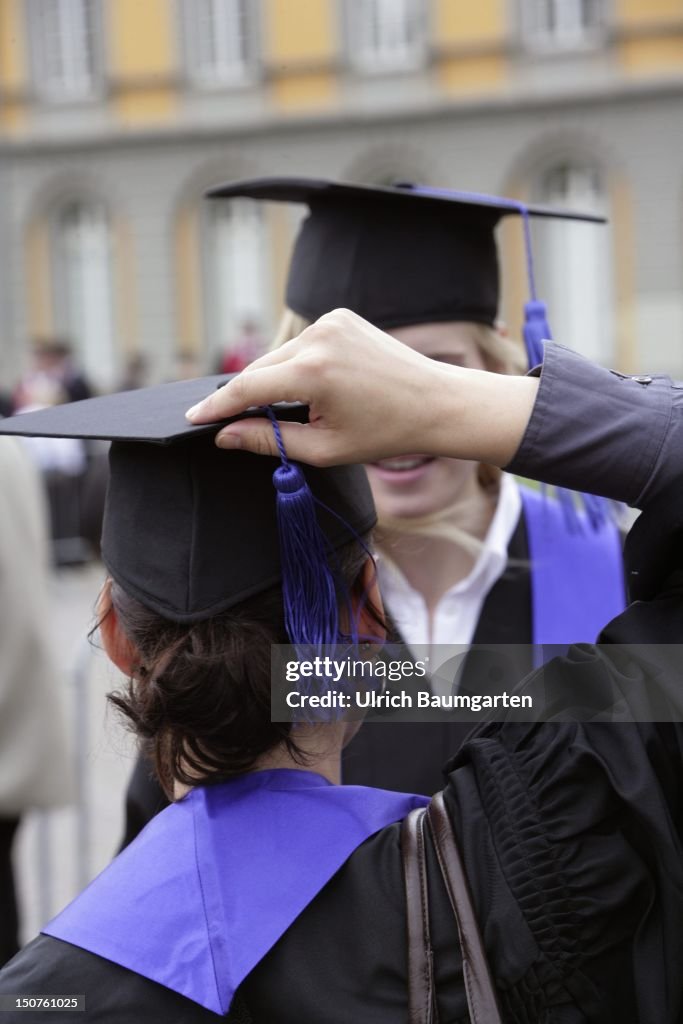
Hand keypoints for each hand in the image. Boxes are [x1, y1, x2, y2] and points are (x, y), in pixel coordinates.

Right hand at [186, 308, 536, 466]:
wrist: (437, 404)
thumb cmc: (386, 433)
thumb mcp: (325, 448)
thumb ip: (269, 441)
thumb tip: (225, 435)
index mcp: (314, 371)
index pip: (247, 388)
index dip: (217, 407)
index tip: (193, 419)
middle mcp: (318, 336)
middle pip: (261, 370)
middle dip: (249, 397)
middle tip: (241, 426)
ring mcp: (331, 320)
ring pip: (279, 355)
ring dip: (275, 380)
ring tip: (298, 410)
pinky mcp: (340, 316)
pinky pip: (302, 344)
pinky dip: (297, 365)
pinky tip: (316, 387)